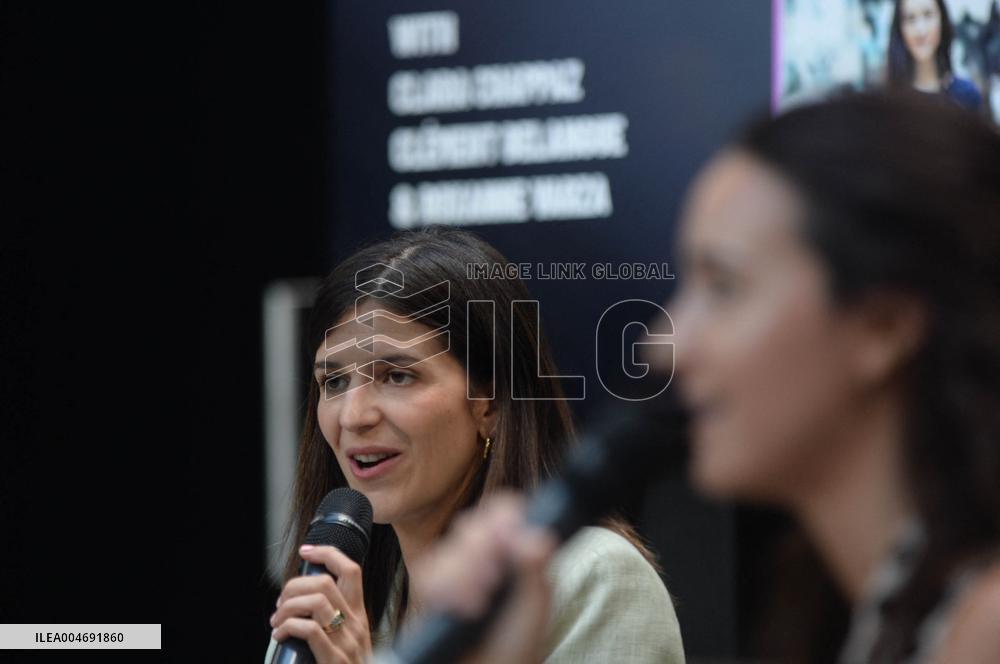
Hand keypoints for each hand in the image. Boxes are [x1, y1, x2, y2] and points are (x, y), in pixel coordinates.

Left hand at [270, 544, 371, 663]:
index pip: (351, 570)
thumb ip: (333, 624)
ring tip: (276, 622)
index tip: (306, 551)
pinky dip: (287, 627)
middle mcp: (357, 624)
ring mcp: (347, 642)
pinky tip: (280, 636)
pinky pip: (308, 630)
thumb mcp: (348, 643)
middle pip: (325, 583)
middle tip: (280, 604)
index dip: (327, 553)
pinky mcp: (335, 660)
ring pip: (315, 601)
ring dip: (287, 607)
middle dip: (294, 586)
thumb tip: (303, 605)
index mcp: (360, 616)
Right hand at [411, 493, 557, 663]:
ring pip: (445, 550)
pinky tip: (461, 609)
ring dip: (462, 576)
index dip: (501, 516)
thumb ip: (534, 567)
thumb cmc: (516, 650)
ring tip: (477, 606)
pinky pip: (425, 574)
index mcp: (513, 556)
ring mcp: (454, 577)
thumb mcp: (534, 607)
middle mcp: (482, 561)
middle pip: (469, 526)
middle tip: (492, 580)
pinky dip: (443, 590)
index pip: (502, 513)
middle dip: (480, 551)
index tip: (506, 533)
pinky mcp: (430, 596)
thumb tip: (535, 531)